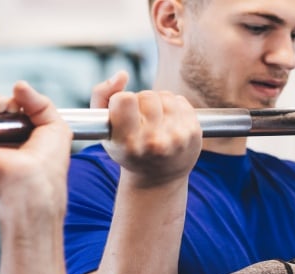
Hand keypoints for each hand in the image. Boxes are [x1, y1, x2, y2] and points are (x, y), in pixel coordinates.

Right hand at [0, 82, 72, 208]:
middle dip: (1, 101)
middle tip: (8, 107)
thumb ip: (41, 103)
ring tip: (0, 109)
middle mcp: (3, 139)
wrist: (29, 185)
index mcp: (23, 137)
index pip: (14, 109)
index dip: (15, 101)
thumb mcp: (57, 128)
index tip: (19, 100)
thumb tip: (20, 86)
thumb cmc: (48, 169)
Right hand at [91, 72, 201, 187]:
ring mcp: (176, 138)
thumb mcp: (105, 130)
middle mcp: (153, 142)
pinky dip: (173, 106)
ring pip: (165, 96)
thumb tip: (123, 74)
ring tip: (154, 120)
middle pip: (146, 96)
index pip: (124, 99)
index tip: (124, 114)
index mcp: (128, 143)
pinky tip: (168, 122)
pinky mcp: (193, 133)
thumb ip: (101, 96)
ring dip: (158, 103)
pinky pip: (180, 100)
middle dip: (142, 103)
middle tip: (141, 120)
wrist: (158, 178)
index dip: (121, 101)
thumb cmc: (127, 150)